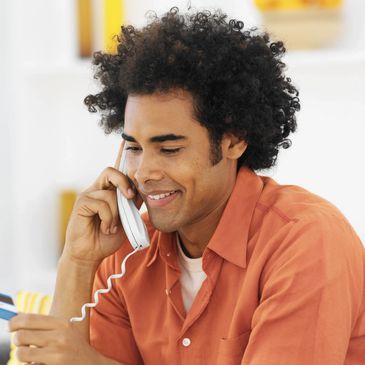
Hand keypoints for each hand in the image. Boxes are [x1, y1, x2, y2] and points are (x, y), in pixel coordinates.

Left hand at [8, 313, 103, 364]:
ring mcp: (56, 353)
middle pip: (21, 335)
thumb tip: (18, 319)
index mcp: (62, 324)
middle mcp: (59, 336)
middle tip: (23, 344)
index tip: (10, 326)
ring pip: (21, 353)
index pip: (29, 319)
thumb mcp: (66, 331)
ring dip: (23, 356)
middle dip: (18, 341)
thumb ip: (46, 326)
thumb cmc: (75, 349)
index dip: (14, 322)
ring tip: (33, 357)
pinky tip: (41, 364)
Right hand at [63, 140, 142, 264]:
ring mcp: (88, 194)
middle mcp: (98, 189)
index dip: (121, 155)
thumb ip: (132, 204)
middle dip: (124, 182)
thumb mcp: (126, 219)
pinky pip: (102, 203)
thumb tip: (142, 190)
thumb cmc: (107, 236)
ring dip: (116, 213)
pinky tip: (105, 227)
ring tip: (112, 226)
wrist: (90, 254)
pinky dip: (109, 218)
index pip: (116, 169)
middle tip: (130, 197)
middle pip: (111, 170)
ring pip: (110, 192)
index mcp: (109, 190)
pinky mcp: (82, 203)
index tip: (128, 142)